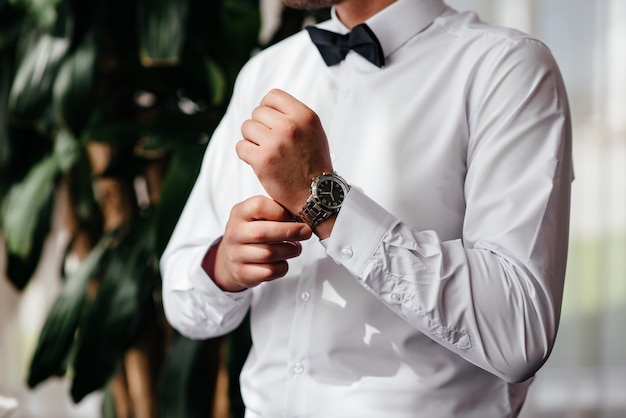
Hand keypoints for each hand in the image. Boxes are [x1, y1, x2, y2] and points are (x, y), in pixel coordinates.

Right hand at [210, 196, 312, 291]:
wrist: (231, 256)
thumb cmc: (253, 231)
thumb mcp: (257, 214)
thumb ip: (276, 209)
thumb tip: (303, 211)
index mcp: (240, 212)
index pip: (259, 206)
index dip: (280, 211)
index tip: (293, 215)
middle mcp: (235, 233)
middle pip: (263, 232)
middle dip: (290, 232)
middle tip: (306, 232)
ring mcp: (236, 255)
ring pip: (268, 254)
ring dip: (289, 250)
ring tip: (296, 247)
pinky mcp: (242, 273)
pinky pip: (269, 271)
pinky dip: (282, 267)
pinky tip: (283, 261)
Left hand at [237, 89, 332, 214]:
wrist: (316, 194)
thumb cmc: (314, 163)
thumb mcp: (313, 131)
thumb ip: (294, 115)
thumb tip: (268, 105)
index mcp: (305, 116)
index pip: (273, 96)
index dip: (267, 108)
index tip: (270, 122)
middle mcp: (291, 126)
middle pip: (257, 112)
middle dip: (259, 127)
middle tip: (269, 142)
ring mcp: (276, 143)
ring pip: (246, 128)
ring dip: (251, 140)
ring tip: (265, 151)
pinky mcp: (263, 160)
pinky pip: (241, 146)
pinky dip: (246, 154)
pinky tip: (258, 161)